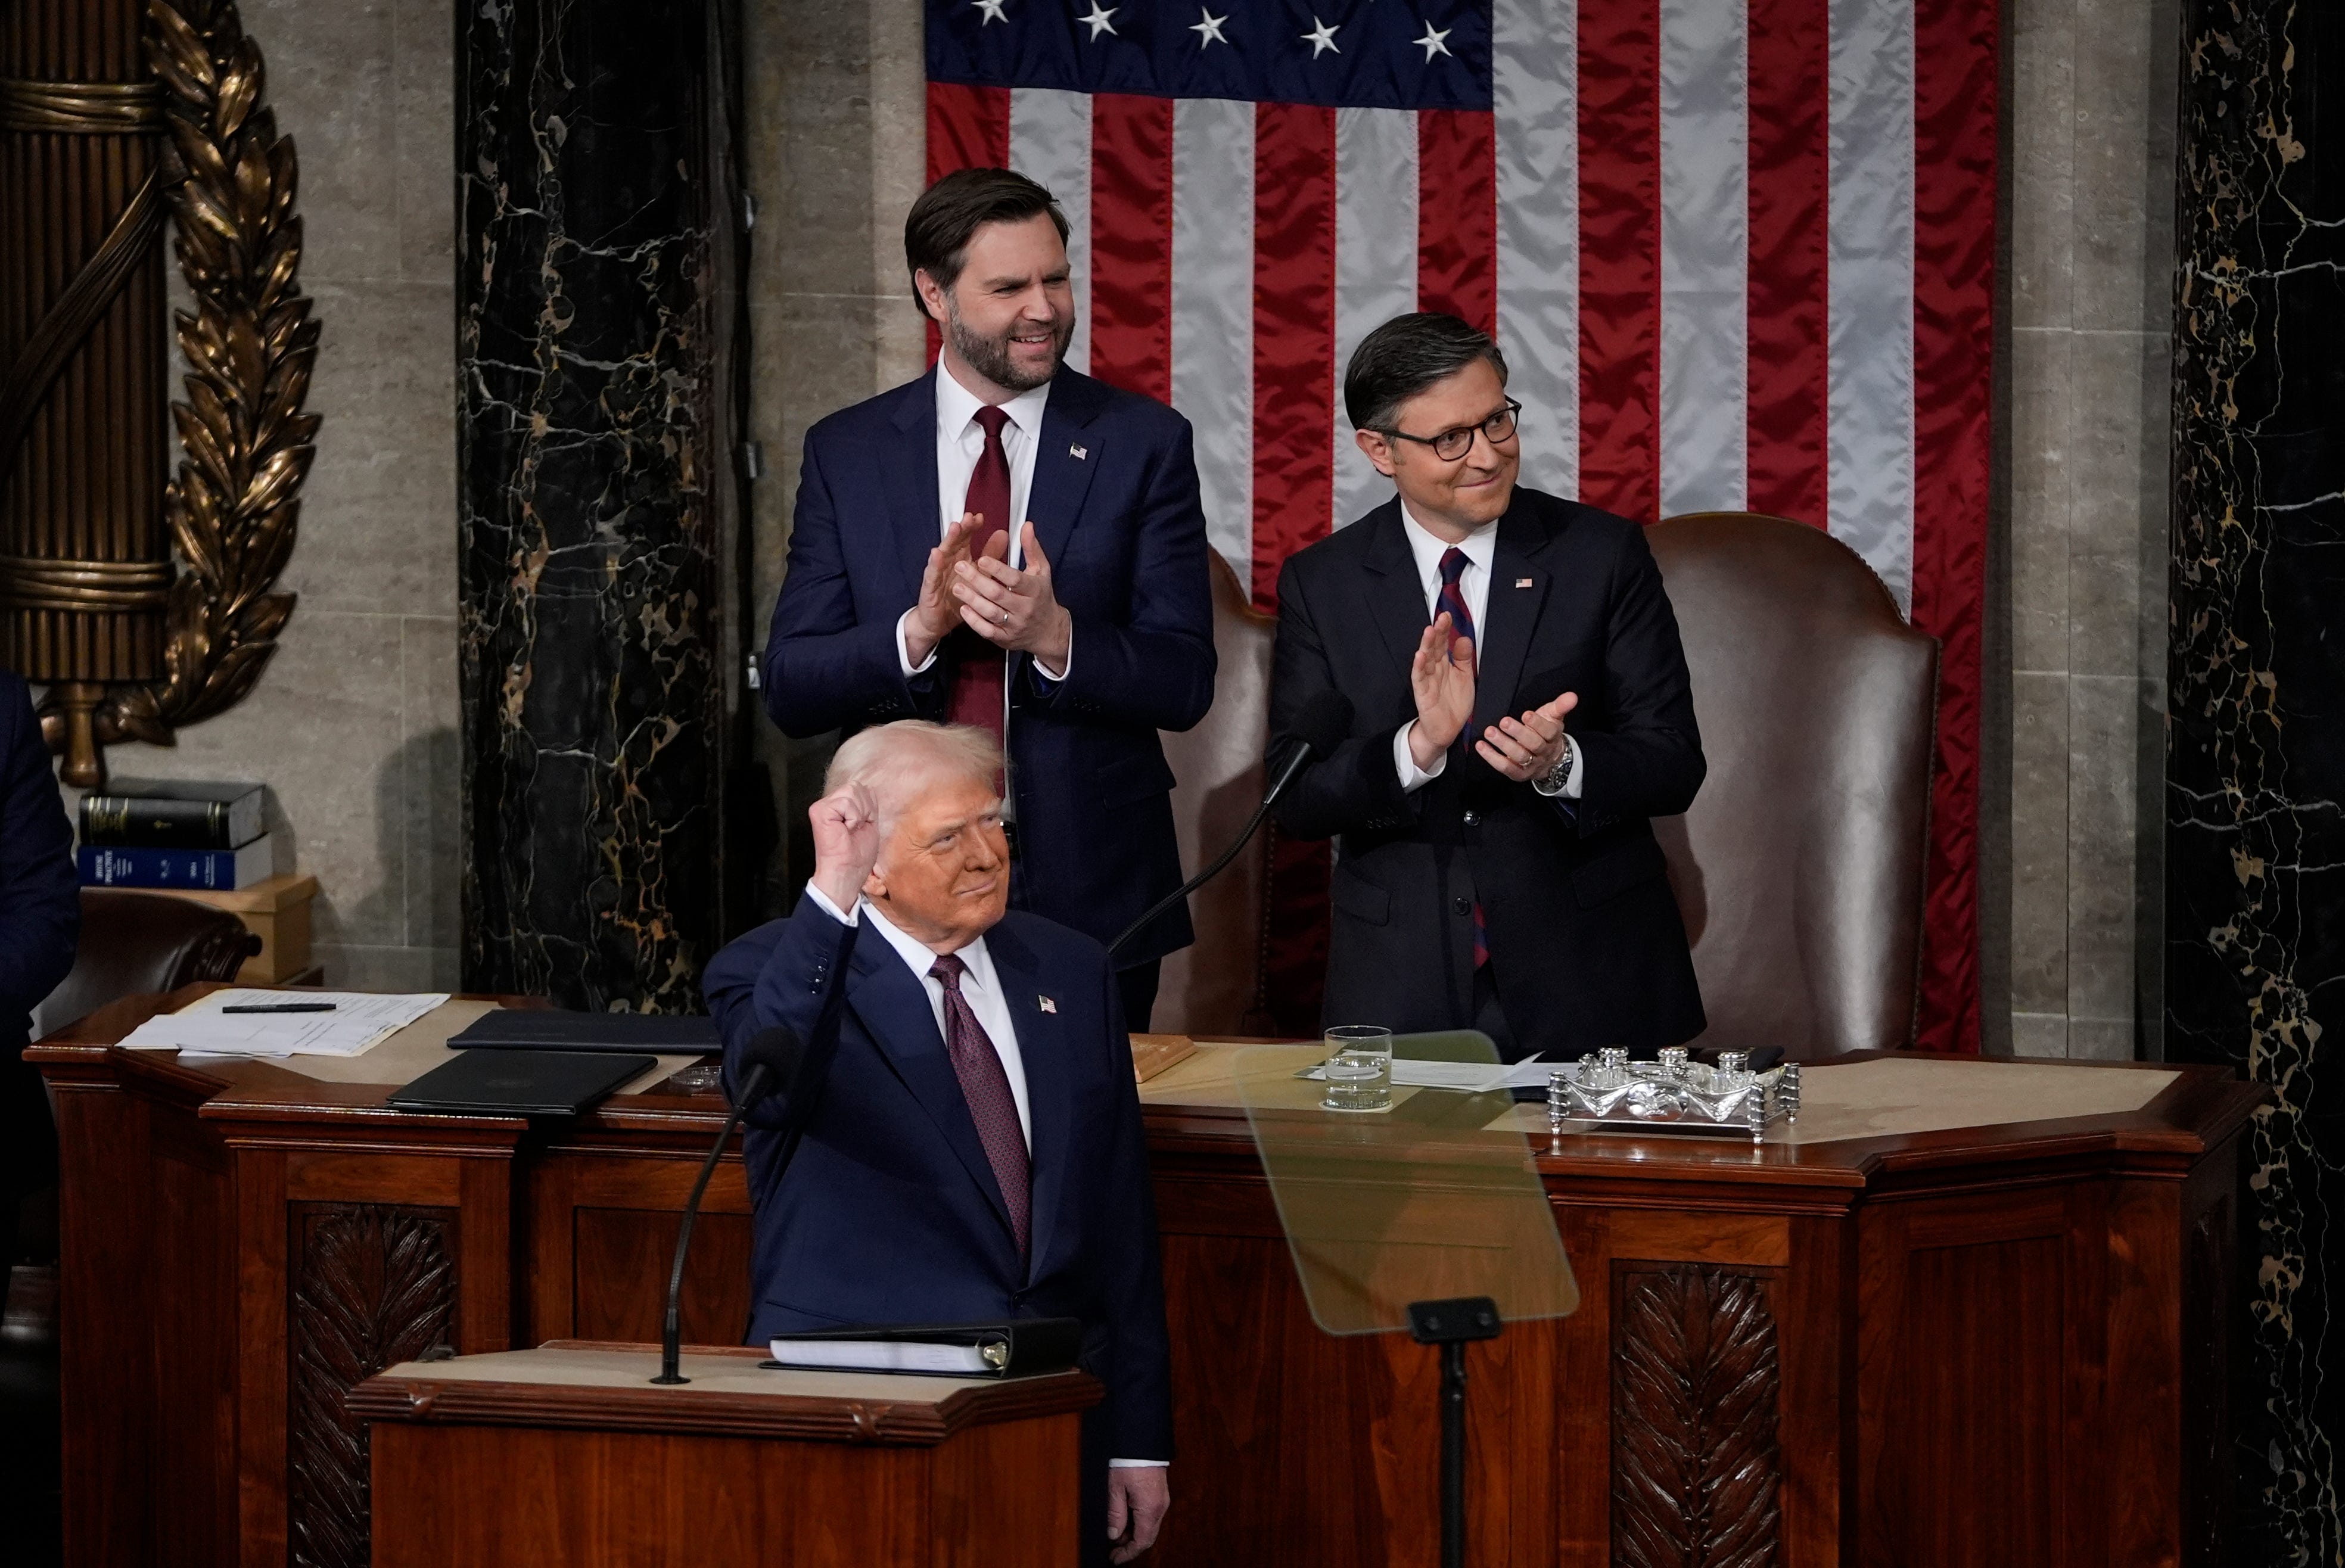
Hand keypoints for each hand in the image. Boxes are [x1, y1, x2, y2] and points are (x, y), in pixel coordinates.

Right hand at [807, 784, 880, 912]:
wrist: (847, 872)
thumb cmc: (856, 855)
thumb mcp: (868, 823)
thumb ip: (867, 805)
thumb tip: (869, 788)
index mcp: (838, 806)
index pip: (860, 789)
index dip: (868, 807)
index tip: (861, 826)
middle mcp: (828, 803)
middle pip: (856, 786)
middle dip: (865, 808)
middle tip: (856, 829)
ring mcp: (822, 806)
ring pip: (852, 791)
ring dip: (858, 814)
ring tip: (850, 830)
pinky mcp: (819, 811)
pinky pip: (846, 802)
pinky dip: (852, 818)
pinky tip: (845, 831)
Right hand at [905, 513, 981, 666]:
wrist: (938, 622)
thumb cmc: (956, 597)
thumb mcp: (978, 576)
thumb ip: (989, 556)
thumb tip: (1003, 535)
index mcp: (960, 558)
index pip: (966, 538)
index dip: (972, 527)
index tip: (980, 517)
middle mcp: (947, 563)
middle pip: (955, 542)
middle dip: (962, 528)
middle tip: (969, 517)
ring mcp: (937, 573)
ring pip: (943, 553)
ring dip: (948, 540)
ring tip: (955, 527)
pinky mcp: (929, 587)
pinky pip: (932, 574)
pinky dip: (934, 564)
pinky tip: (937, 553)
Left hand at [952, 522, 1072, 669]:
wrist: (1047, 631)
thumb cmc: (1041, 595)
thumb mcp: (1041, 570)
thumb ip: (1031, 548)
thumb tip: (1026, 525)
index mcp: (1034, 590)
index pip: (1014, 578)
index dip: (997, 569)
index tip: (980, 558)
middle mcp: (1025, 609)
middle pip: (998, 594)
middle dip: (977, 580)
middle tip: (959, 566)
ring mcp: (1015, 625)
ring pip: (990, 612)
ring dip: (972, 599)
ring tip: (957, 586)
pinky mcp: (1005, 639)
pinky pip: (987, 631)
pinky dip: (974, 621)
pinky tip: (963, 609)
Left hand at [1106, 1466, 1169, 1563]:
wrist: (1142, 1439)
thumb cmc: (1128, 1460)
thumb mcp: (1115, 1488)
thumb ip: (1115, 1514)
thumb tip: (1114, 1535)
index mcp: (1149, 1509)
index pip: (1141, 1542)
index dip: (1128, 1553)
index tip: (1115, 1559)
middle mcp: (1160, 1508)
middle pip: (1147, 1537)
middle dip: (1130, 1547)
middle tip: (1113, 1551)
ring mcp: (1162, 1501)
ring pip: (1149, 1528)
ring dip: (1134, 1535)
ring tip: (1115, 1536)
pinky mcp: (1160, 1494)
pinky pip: (1151, 1517)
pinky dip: (1139, 1524)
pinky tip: (1126, 1522)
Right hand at [1407, 612, 1476, 771]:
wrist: (1447, 729)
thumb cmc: (1454, 704)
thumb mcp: (1465, 677)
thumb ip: (1464, 658)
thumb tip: (1464, 638)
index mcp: (1444, 664)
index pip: (1443, 643)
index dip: (1445, 630)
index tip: (1447, 616)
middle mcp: (1434, 669)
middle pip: (1434, 647)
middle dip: (1437, 632)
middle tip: (1441, 618)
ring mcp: (1427, 680)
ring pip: (1425, 659)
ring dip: (1426, 645)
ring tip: (1429, 631)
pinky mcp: (1422, 693)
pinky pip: (1419, 678)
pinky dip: (1419, 667)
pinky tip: (1420, 656)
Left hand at [1476, 690, 1578, 783]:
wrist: (1549, 760)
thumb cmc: (1545, 732)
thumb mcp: (1553, 717)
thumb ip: (1560, 705)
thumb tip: (1572, 696)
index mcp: (1553, 736)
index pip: (1549, 731)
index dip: (1538, 724)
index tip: (1526, 715)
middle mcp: (1544, 752)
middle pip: (1534, 744)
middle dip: (1518, 733)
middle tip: (1504, 722)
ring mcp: (1531, 765)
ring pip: (1519, 756)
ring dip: (1503, 744)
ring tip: (1489, 732)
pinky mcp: (1519, 774)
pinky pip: (1505, 767)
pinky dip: (1492, 758)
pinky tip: (1481, 746)